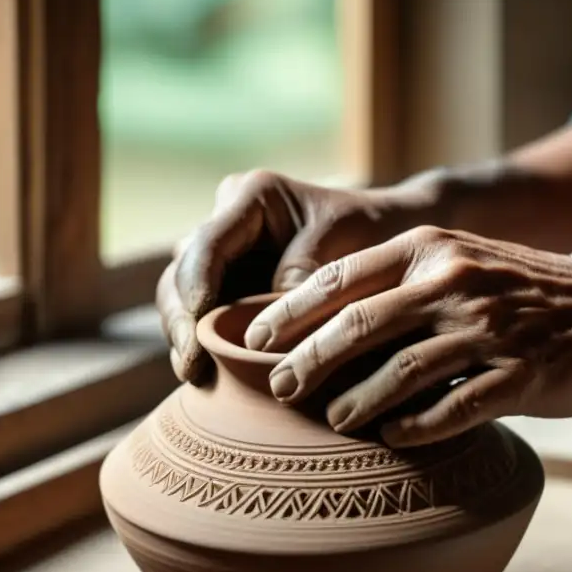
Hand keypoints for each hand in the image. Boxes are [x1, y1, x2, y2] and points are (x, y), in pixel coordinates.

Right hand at [156, 170, 426, 382]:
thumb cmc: (375, 233)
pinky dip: (199, 343)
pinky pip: (200, 317)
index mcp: (252, 196)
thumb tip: (268, 318)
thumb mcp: (350, 241)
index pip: (209, 242)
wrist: (391, 241)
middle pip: (181, 270)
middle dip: (180, 317)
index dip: (197, 283)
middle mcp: (228, 222)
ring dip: (181, 334)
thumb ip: (309, 271)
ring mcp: (224, 258)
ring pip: (179, 295)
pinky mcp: (229, 290)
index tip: (200, 320)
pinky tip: (203, 375)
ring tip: (192, 374)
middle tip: (190, 363)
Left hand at [244, 226, 571, 446]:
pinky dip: (418, 426)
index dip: (289, 313)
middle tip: (278, 389)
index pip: (341, 278)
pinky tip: (393, 439)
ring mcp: (489, 328)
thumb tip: (318, 322)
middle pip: (360, 325)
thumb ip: (397, 281)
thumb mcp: (458, 261)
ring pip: (402, 370)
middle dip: (308, 362)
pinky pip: (456, 407)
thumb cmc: (520, 292)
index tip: (251, 340)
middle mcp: (454, 281)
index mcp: (429, 248)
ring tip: (330, 420)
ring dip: (357, 401)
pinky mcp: (521, 374)